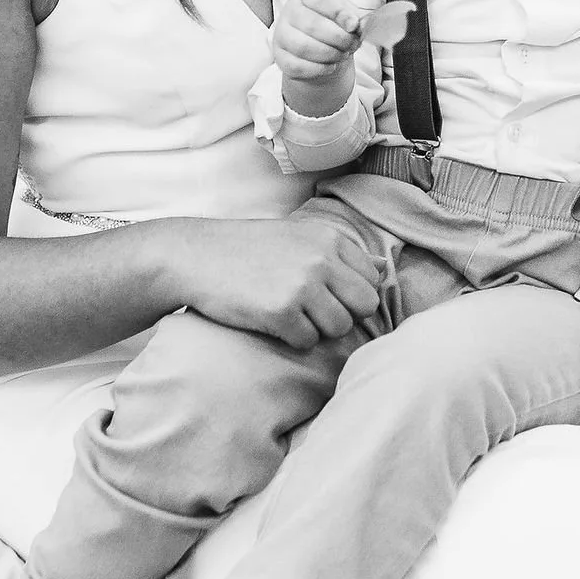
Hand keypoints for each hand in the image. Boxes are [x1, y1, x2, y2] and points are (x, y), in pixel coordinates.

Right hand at [167, 214, 386, 347]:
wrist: (194, 256)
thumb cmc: (247, 249)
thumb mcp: (298, 236)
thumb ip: (340, 253)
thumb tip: (385, 268)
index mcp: (330, 238)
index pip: (371, 281)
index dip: (351, 295)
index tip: (325, 296)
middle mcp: (322, 259)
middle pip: (364, 306)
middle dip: (342, 315)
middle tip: (311, 311)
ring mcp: (303, 286)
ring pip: (339, 328)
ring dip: (316, 329)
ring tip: (288, 314)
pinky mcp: (281, 312)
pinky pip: (307, 342)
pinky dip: (290, 339)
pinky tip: (270, 321)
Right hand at [274, 0, 363, 116]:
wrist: (318, 48)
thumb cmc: (333, 26)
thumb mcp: (346, 16)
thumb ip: (356, 17)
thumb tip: (365, 25)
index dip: (339, 11)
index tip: (354, 25)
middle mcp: (290, 11)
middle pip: (313, 25)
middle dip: (339, 38)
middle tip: (352, 45)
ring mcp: (281, 34)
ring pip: (304, 47)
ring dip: (330, 54)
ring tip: (343, 54)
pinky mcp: (280, 56)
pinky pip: (298, 66)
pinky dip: (319, 68)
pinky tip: (331, 65)